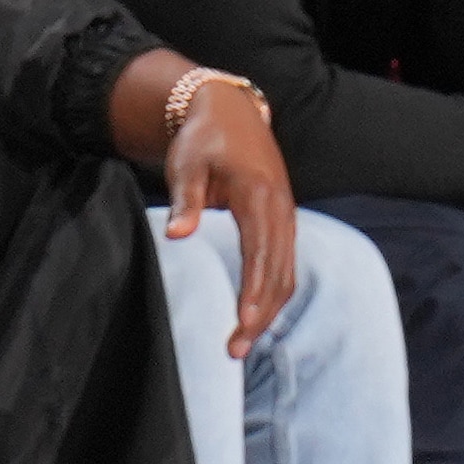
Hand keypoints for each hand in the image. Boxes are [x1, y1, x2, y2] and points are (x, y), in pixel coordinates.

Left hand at [160, 75, 298, 353]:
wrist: (232, 112)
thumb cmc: (205, 139)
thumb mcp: (187, 164)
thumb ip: (186, 200)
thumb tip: (178, 235)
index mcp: (260, 195)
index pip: (260, 253)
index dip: (252, 291)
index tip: (241, 323)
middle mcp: (281, 209)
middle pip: (278, 272)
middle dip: (259, 314)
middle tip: (234, 350)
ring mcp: (286, 216)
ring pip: (286, 273)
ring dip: (268, 310)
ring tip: (242, 342)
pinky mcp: (282, 221)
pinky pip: (285, 265)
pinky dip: (274, 294)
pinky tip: (258, 315)